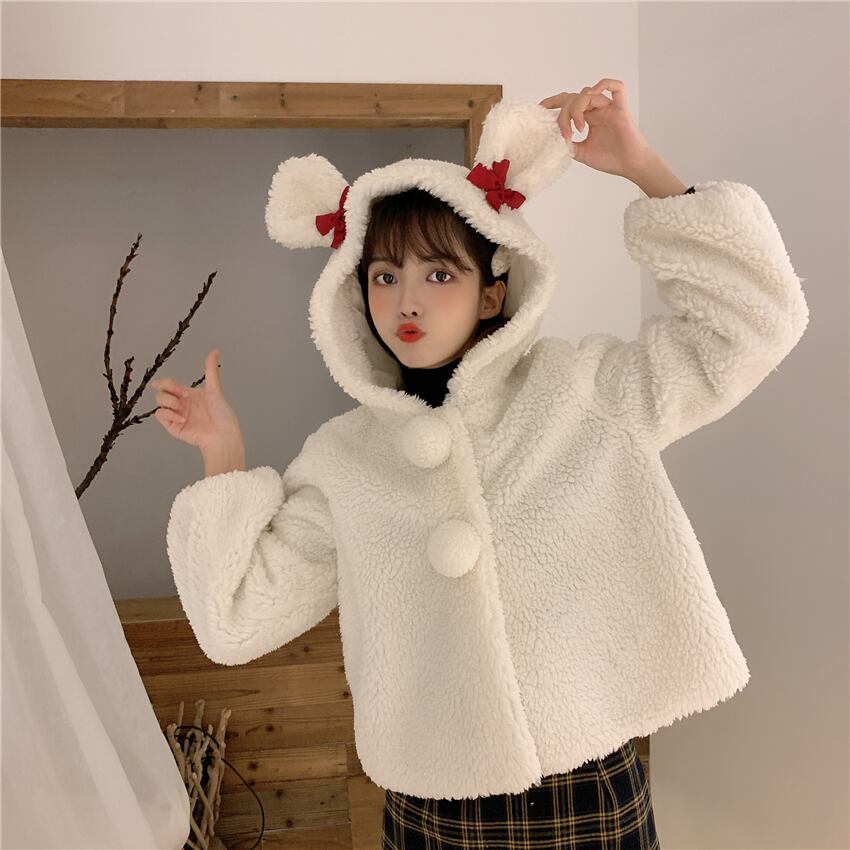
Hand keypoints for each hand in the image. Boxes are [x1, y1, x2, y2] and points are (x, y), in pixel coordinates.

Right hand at [151, 348, 243, 451]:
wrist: (223, 435)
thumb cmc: (222, 416)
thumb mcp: (215, 390)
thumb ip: (211, 371)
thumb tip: (215, 351)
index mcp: (188, 395)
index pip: (168, 384)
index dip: (166, 382)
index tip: (173, 385)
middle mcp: (181, 404)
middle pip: (161, 392)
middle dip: (169, 391)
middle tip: (184, 396)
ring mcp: (176, 415)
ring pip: (159, 402)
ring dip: (170, 403)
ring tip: (184, 411)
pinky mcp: (172, 427)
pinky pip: (160, 415)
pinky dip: (169, 414)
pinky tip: (182, 419)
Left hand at [539, 79, 654, 177]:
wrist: (629, 166)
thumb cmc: (610, 159)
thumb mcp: (582, 153)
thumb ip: (569, 144)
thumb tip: (554, 140)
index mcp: (588, 118)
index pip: (568, 101)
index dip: (554, 101)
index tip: (541, 108)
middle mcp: (597, 110)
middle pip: (574, 98)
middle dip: (563, 112)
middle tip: (564, 132)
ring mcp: (608, 108)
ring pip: (588, 94)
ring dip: (577, 109)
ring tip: (577, 128)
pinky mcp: (621, 110)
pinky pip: (617, 87)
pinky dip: (604, 84)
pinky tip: (594, 95)